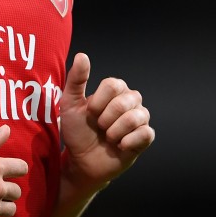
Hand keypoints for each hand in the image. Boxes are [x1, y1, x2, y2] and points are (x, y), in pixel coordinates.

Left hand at [58, 52, 154, 190]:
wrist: (82, 161)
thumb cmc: (77, 131)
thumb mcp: (70, 104)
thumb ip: (76, 79)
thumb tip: (82, 55)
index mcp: (115, 90)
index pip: (113, 85)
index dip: (98, 102)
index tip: (90, 112)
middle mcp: (131, 101)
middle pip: (125, 101)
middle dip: (106, 118)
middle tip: (100, 127)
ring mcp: (140, 119)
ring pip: (135, 118)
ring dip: (115, 131)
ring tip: (108, 137)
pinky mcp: (145, 138)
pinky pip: (145, 134)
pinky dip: (127, 142)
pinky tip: (119, 146)